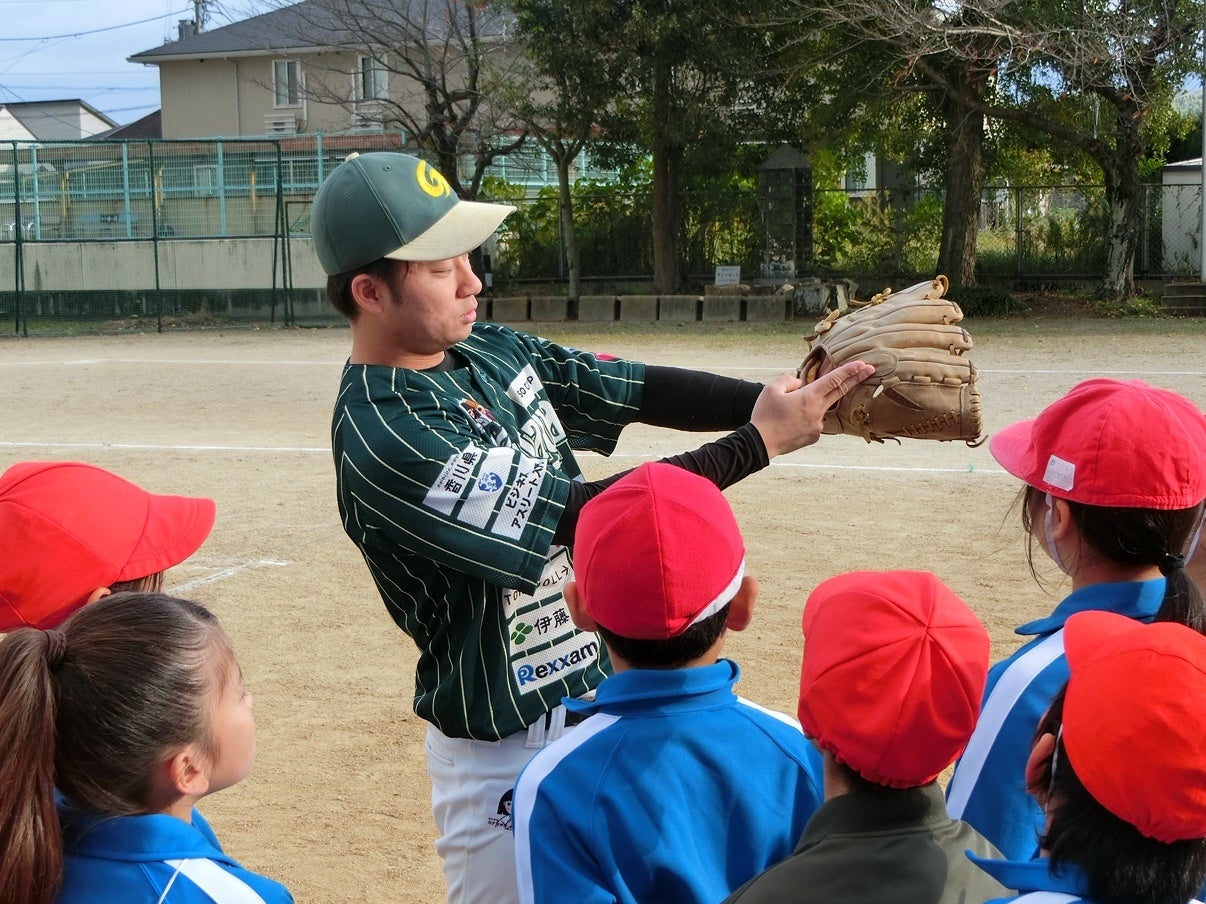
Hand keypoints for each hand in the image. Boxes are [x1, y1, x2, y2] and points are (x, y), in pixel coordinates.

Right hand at [750, 361, 874, 457]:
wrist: (759, 444)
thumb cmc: (764, 415)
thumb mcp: (771, 389)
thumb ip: (788, 380)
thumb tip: (799, 383)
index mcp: (809, 397)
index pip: (834, 380)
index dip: (849, 370)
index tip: (863, 364)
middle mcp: (818, 411)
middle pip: (840, 391)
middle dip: (855, 379)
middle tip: (869, 370)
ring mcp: (818, 426)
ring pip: (820, 407)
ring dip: (812, 403)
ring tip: (786, 410)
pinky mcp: (814, 437)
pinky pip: (813, 421)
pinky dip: (805, 417)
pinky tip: (788, 422)